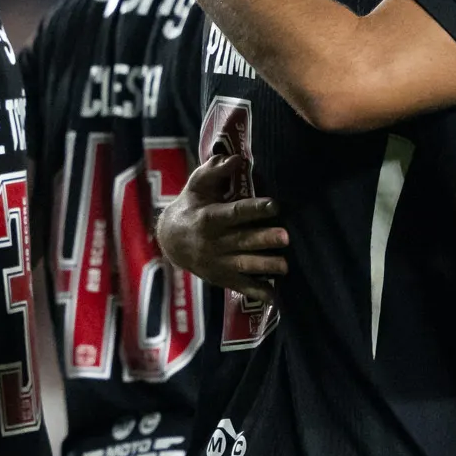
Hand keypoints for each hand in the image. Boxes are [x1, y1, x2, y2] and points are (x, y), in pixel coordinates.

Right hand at [156, 145, 284, 294]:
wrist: (169, 240)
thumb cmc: (191, 206)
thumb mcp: (197, 185)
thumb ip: (215, 171)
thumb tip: (237, 159)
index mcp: (208, 218)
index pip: (234, 213)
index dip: (254, 209)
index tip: (274, 205)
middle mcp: (212, 242)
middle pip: (241, 240)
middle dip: (264, 239)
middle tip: (286, 237)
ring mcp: (216, 262)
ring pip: (242, 264)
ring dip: (264, 265)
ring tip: (284, 267)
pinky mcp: (220, 277)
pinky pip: (239, 285)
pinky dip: (256, 292)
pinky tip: (274, 296)